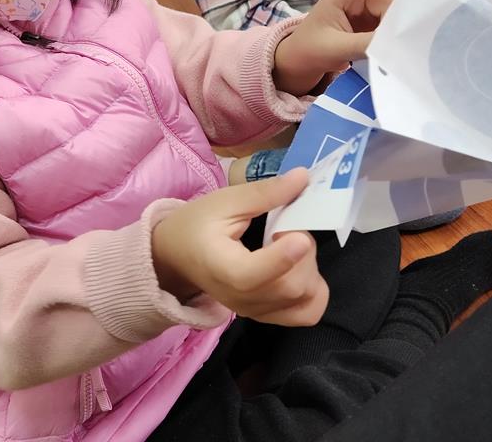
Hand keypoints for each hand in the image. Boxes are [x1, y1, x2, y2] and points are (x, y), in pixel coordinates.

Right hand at [151, 168, 327, 326]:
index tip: (300, 236)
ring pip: (305, 299)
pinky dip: (314, 289)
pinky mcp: (267, 315)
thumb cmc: (197, 224)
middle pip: (292, 287)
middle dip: (304, 251)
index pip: (253, 276)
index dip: (282, 258)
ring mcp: (256, 312)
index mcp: (222, 269)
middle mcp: (241, 299)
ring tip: (289, 245)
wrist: (176, 256)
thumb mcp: (224, 201)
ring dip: (310, 266)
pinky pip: (307, 312)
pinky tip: (298, 266)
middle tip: (288, 227)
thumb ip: (265, 192)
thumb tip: (303, 176)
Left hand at [273, 0, 424, 96]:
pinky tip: (394, 50)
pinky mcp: (371, 23)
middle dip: (398, 21)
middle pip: (389, 2)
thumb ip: (363, 44)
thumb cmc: (310, 49)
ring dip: (395, 32)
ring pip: (393, 16)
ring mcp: (365, 10)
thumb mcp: (335, 48)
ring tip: (395, 52)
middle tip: (404, 44)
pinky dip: (393, 37)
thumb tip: (395, 43)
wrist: (299, 62)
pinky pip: (390, 26)